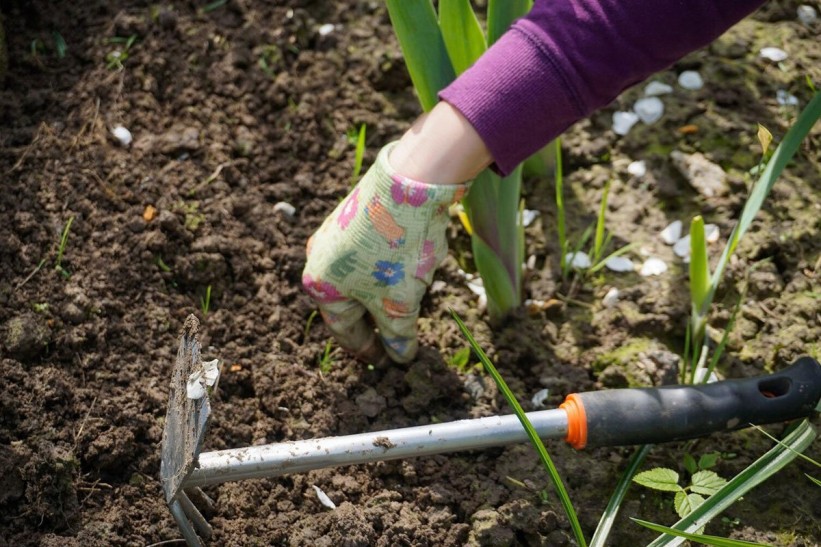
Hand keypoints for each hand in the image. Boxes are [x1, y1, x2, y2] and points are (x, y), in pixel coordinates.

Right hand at [302, 142, 469, 362]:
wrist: (410, 182)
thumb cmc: (397, 250)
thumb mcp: (399, 304)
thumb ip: (398, 336)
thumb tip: (400, 357)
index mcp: (320, 286)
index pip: (345, 331)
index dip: (369, 350)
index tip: (388, 362)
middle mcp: (319, 259)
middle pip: (350, 304)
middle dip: (375, 322)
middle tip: (397, 339)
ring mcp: (335, 235)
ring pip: (361, 279)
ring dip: (383, 295)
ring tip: (408, 304)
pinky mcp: (355, 216)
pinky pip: (368, 256)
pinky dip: (386, 270)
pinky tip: (409, 270)